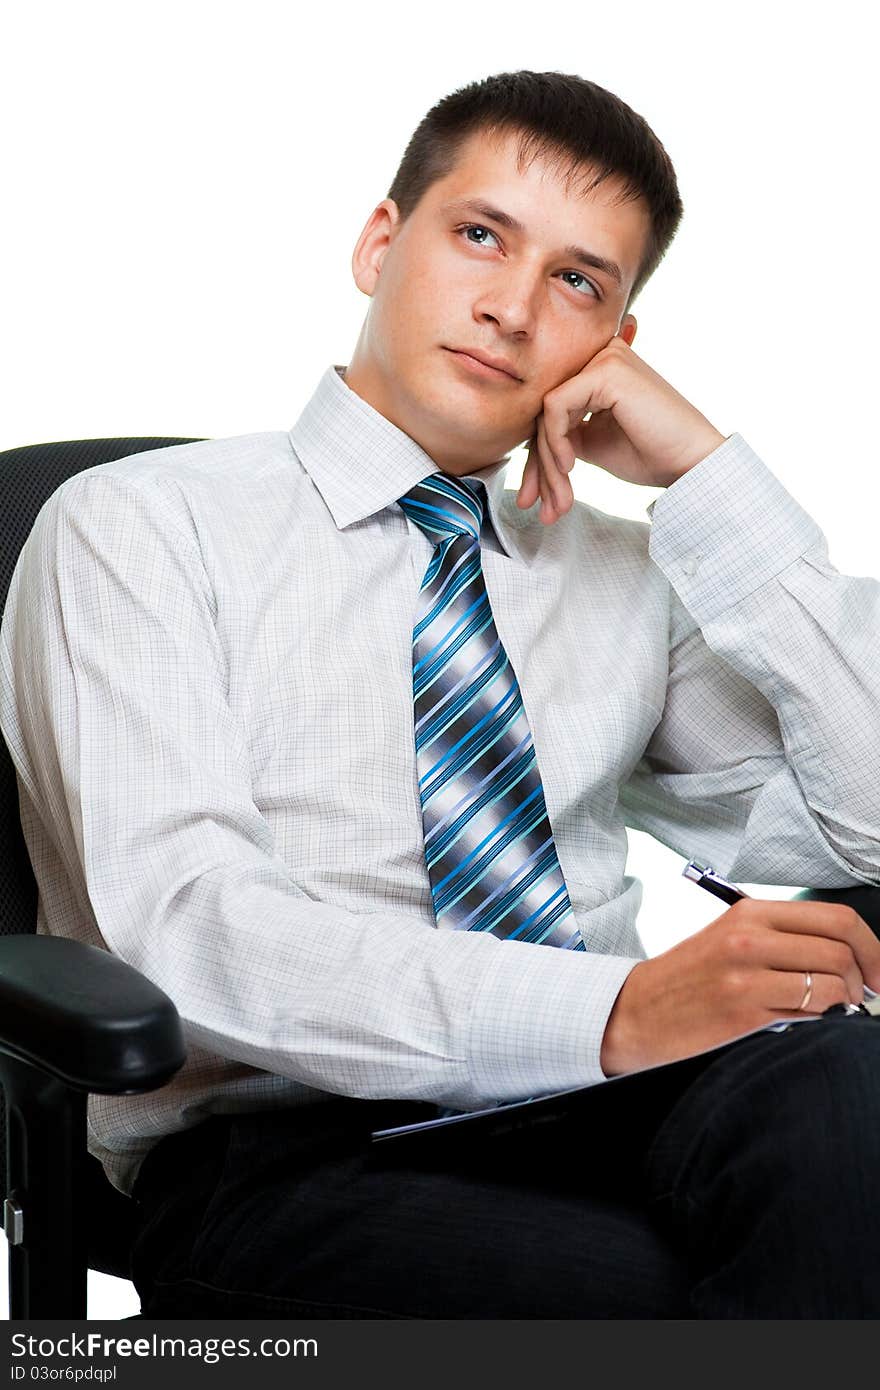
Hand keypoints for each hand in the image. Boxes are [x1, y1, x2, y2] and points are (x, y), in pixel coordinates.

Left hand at [515, 335, 726, 523]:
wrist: (691, 463)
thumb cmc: (652, 454)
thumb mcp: (593, 443)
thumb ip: (563, 434)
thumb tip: (527, 445)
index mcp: (599, 369)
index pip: (552, 409)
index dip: (538, 455)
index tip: (532, 496)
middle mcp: (601, 354)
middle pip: (546, 411)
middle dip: (537, 465)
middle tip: (531, 504)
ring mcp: (605, 358)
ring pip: (547, 412)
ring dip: (547, 463)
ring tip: (557, 501)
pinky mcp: (607, 370)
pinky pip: (556, 407)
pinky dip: (555, 442)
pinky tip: (571, 467)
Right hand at [599, 898, 879, 1076]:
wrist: (638, 1011)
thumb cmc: (689, 977)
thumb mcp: (731, 937)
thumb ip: (782, 937)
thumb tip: (848, 955)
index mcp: (750, 912)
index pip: (837, 918)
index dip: (871, 947)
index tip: (877, 970)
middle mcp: (749, 938)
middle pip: (840, 952)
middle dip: (864, 980)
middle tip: (860, 996)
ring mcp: (746, 977)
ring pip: (832, 987)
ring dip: (844, 1004)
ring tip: (832, 1010)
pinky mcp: (743, 1014)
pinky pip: (810, 1015)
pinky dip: (822, 1021)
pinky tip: (807, 1021)